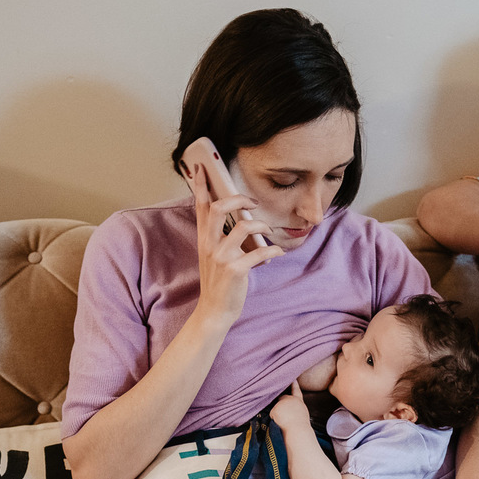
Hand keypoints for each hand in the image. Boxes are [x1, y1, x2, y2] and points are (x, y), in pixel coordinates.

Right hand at [192, 162, 283, 324]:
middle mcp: (210, 245)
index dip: (202, 186)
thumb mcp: (213, 256)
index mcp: (204, 239)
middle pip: (220, 208)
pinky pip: (259, 252)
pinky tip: (278, 252)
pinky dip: (273, 250)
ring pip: (243, 227)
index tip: (201, 167)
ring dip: (261, 225)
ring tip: (269, 231)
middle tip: (252, 202)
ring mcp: (222, 257)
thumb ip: (221, 237)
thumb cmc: (219, 282)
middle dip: (238, 199)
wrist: (214, 311)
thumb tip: (240, 219)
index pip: (201, 207)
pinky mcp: (236, 270)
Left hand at [269, 381, 310, 431]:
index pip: (296, 390)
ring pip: (276, 408)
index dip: (294, 384)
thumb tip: (287, 409)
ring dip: (278, 414)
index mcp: (299, 402)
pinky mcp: (275, 409)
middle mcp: (290, 399)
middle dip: (280, 404)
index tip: (293, 379)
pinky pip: (271, 415)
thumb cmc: (300, 426)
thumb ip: (295, 408)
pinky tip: (279, 422)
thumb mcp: (301, 413)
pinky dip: (273, 419)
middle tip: (284, 415)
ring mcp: (282, 403)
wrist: (297, 430)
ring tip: (285, 422)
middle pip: (282, 398)